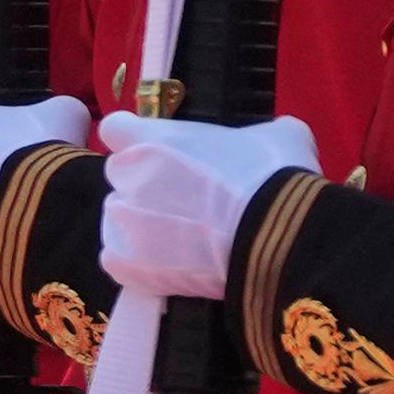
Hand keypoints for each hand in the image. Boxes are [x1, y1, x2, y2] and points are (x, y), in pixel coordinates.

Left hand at [96, 113, 320, 301]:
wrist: (277, 236)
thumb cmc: (275, 176)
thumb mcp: (278, 135)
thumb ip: (256, 133)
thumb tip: (270, 138)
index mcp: (151, 139)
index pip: (115, 129)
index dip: (132, 139)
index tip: (152, 150)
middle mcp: (128, 176)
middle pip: (122, 178)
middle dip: (147, 187)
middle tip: (186, 203)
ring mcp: (122, 221)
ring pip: (120, 220)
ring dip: (144, 227)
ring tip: (185, 240)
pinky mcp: (125, 263)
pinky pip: (119, 261)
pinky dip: (140, 265)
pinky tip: (172, 265)